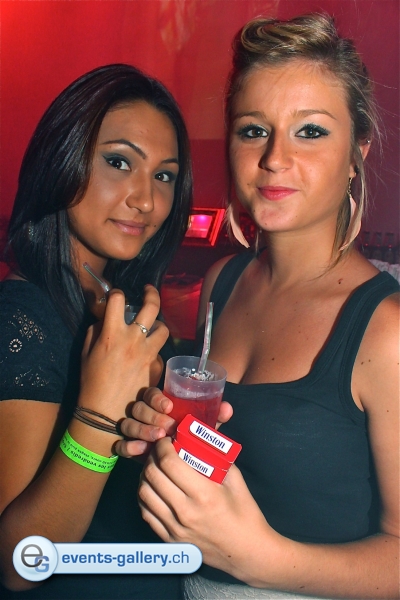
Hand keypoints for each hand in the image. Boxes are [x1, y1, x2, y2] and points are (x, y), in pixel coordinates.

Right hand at [79, 286, 168, 421]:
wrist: (104, 412)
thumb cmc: (90, 381)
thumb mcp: (86, 352)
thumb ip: (96, 330)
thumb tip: (104, 317)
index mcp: (112, 333)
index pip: (117, 299)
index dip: (115, 293)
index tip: (115, 296)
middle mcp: (133, 339)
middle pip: (151, 306)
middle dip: (151, 293)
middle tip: (148, 290)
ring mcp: (147, 353)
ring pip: (163, 328)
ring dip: (157, 325)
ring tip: (151, 327)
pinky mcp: (155, 366)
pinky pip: (159, 350)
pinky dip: (154, 349)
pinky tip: (145, 354)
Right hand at [116, 388, 232, 458]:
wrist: (180, 462)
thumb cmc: (190, 437)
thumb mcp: (201, 426)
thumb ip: (213, 416)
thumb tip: (227, 408)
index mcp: (159, 404)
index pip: (150, 393)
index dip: (157, 398)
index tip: (169, 407)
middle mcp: (144, 414)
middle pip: (138, 408)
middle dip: (152, 416)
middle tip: (167, 427)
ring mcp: (134, 429)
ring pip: (128, 424)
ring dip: (142, 430)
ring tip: (158, 439)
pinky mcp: (129, 447)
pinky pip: (121, 444)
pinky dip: (129, 446)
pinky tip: (141, 451)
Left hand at [138, 437, 273, 579]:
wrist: (248, 552)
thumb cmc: (244, 514)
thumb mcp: (235, 480)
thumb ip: (215, 459)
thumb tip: (197, 442)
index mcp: (203, 494)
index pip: (169, 463)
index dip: (163, 447)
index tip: (167, 440)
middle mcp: (185, 512)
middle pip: (152, 476)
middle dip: (152, 457)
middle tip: (160, 451)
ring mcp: (174, 528)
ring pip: (144, 493)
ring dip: (145, 476)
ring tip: (155, 468)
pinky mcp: (169, 540)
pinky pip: (146, 513)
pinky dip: (146, 496)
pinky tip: (154, 488)